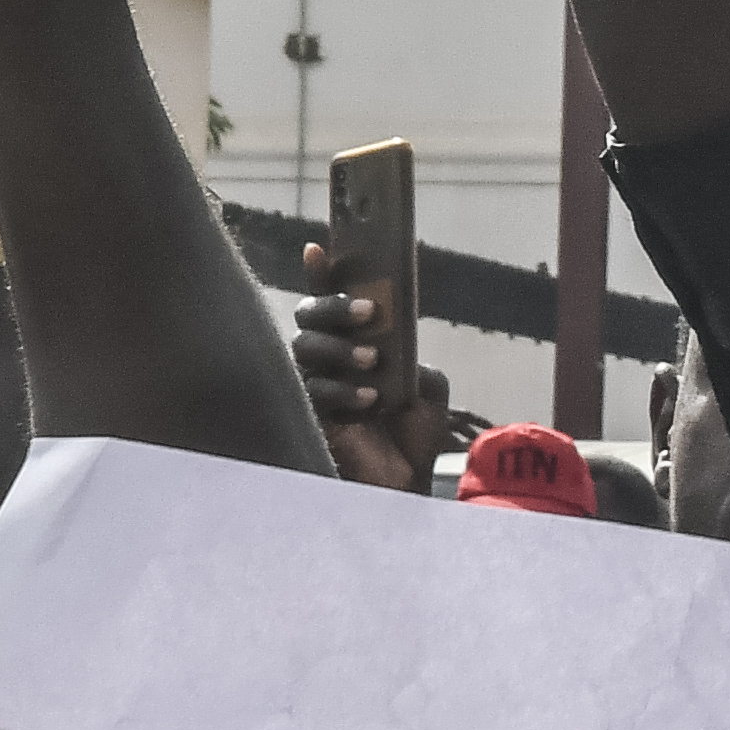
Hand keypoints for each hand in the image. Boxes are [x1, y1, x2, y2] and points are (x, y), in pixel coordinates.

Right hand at [288, 250, 453, 487]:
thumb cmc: (413, 432)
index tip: (317, 248)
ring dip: (339, 348)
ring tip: (372, 361)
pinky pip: (312, 389)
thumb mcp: (426, 382)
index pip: (329, 299)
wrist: (408, 480)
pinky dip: (341, 389)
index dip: (319, 273)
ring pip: (303, 347)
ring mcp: (316, 383)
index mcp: (354, 341)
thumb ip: (409, 352)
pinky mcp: (309, 413)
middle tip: (365, 312)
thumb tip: (389, 335)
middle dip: (332, 307)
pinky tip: (368, 399)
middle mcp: (329, 356)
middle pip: (307, 316)